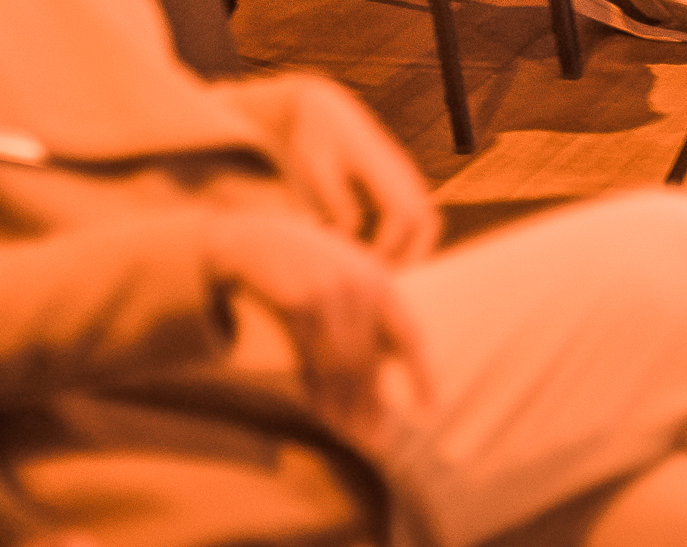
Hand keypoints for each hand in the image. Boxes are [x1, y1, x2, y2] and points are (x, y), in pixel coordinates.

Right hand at [203, 213, 427, 442]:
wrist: (257, 243)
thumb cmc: (307, 273)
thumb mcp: (344, 290)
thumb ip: (365, 332)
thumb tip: (375, 396)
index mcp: (381, 281)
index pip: (409, 334)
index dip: (421, 372)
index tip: (430, 409)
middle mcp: (360, 284)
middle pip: (369, 360)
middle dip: (370, 405)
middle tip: (372, 443)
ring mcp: (328, 291)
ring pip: (339, 364)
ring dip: (341, 403)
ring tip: (344, 433)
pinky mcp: (296, 301)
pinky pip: (309, 357)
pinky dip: (314, 387)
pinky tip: (318, 409)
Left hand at [274, 79, 439, 266]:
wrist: (321, 108)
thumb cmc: (313, 137)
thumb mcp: (316, 167)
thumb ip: (336, 200)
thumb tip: (352, 234)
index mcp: (384, 167)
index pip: (403, 215)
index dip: (388, 247)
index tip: (363, 269)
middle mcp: (403, 172)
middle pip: (427, 221)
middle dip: (412, 255)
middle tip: (384, 283)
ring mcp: (405, 176)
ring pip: (426, 220)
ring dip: (413, 249)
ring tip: (385, 275)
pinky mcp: (399, 181)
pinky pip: (416, 215)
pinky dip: (407, 239)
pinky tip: (379, 256)